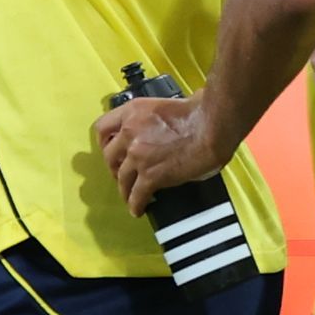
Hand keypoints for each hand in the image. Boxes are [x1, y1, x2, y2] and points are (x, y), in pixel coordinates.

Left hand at [91, 90, 215, 205]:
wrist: (212, 126)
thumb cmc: (199, 112)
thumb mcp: (167, 104)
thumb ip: (155, 116)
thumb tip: (162, 123)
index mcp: (133, 111)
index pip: (103, 127)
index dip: (105, 142)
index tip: (110, 149)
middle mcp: (130, 132)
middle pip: (109, 156)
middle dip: (114, 167)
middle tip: (122, 173)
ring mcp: (137, 155)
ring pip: (121, 178)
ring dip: (124, 188)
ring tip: (129, 195)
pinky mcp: (150, 175)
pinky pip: (136, 195)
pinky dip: (136, 204)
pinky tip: (138, 209)